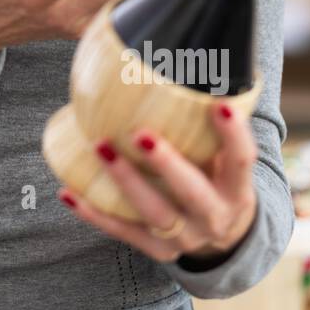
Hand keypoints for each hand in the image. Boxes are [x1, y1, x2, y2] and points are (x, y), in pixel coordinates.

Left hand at [56, 98, 258, 263]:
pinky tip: (68, 192)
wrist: (223, 239)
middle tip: (141, 134)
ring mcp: (186, 238)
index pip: (241, 160)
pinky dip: (93, 213)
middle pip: (193, 193)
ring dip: (126, 181)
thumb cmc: (217, 179)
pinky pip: (122, 231)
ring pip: (154, 213)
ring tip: (100, 147)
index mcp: (238, 190)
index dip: (233, 134)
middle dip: (168, 164)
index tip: (219, 102)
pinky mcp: (157, 250)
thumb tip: (186, 59)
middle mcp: (215, 218)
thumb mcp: (225, 160)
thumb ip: (209, 125)